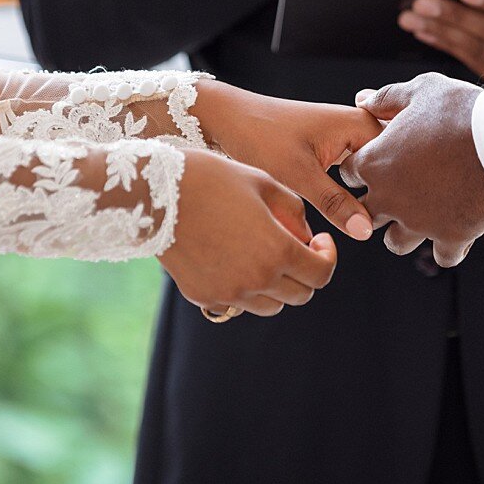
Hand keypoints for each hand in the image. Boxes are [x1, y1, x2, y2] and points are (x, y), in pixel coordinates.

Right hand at [159, 149, 337, 317]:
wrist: (155, 193)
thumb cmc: (213, 178)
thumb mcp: (264, 182)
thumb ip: (294, 212)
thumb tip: (307, 236)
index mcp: (277, 251)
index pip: (322, 274)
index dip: (328, 257)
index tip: (320, 241)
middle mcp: (256, 280)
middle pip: (300, 295)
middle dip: (307, 273)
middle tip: (297, 247)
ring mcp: (228, 293)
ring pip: (271, 305)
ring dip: (278, 285)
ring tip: (265, 254)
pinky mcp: (204, 296)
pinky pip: (237, 304)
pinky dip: (245, 289)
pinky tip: (235, 260)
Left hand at [195, 80, 380, 240]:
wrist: (226, 119)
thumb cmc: (258, 137)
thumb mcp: (297, 175)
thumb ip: (335, 204)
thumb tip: (367, 230)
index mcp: (360, 124)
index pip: (399, 162)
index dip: (398, 192)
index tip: (395, 217)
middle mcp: (359, 126)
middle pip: (391, 167)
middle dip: (388, 193)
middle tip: (390, 221)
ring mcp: (347, 136)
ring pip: (374, 172)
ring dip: (372, 192)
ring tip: (375, 216)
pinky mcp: (333, 148)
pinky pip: (358, 171)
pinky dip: (356, 189)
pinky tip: (352, 210)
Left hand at [341, 73, 483, 266]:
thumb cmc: (461, 110)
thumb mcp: (422, 91)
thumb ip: (387, 98)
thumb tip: (363, 100)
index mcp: (376, 162)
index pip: (349, 173)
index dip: (364, 166)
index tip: (382, 162)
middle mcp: (390, 198)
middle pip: (368, 213)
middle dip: (380, 204)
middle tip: (402, 190)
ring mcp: (419, 222)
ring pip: (397, 243)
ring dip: (407, 232)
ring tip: (423, 218)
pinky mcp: (451, 237)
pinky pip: (443, 256)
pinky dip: (449, 247)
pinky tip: (457, 231)